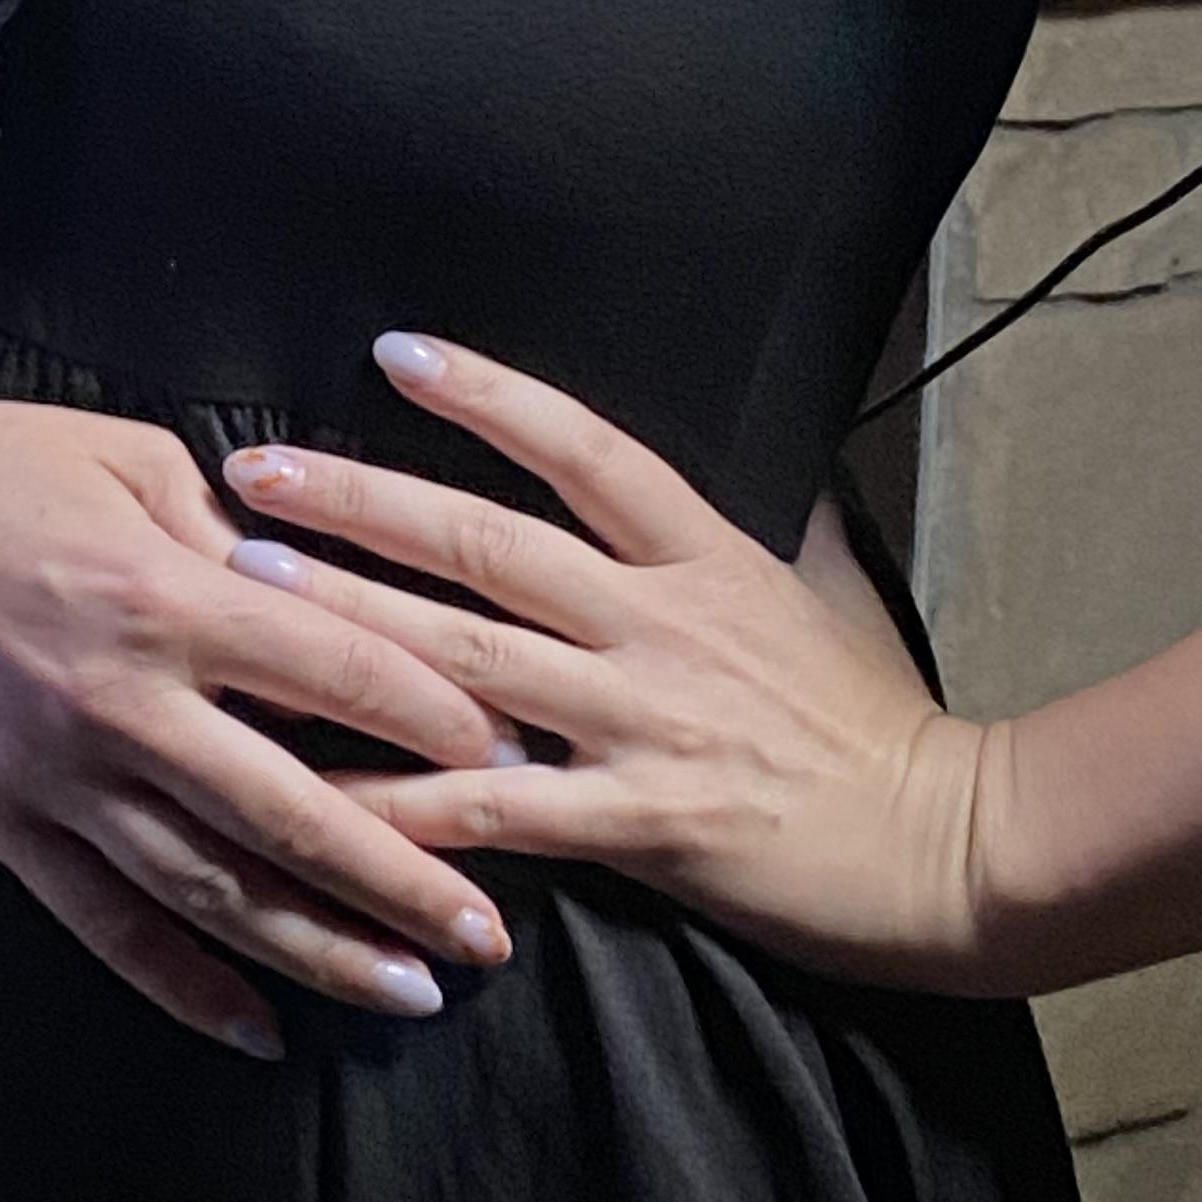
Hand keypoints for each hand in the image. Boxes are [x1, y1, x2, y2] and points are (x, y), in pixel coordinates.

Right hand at [0, 355, 519, 1056]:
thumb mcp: (124, 456)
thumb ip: (229, 530)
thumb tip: (319, 585)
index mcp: (160, 593)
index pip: (334, 671)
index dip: (436, 718)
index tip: (517, 756)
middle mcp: (117, 701)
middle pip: (291, 814)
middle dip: (405, 880)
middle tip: (493, 933)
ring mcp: (54, 774)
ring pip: (210, 891)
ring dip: (319, 950)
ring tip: (412, 990)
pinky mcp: (0, 820)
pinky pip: (105, 923)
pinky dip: (183, 985)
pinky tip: (257, 1026)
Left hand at [221, 335, 1002, 990]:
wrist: (953, 849)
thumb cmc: (883, 722)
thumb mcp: (832, 588)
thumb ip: (772, 518)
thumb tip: (746, 454)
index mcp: (704, 555)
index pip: (582, 448)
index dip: (487, 395)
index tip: (394, 352)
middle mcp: (660, 622)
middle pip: (487, 543)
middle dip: (360, 503)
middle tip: (252, 474)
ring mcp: (644, 719)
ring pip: (468, 657)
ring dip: (349, 623)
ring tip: (248, 591)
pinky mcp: (641, 821)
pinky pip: (498, 807)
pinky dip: (406, 801)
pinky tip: (324, 796)